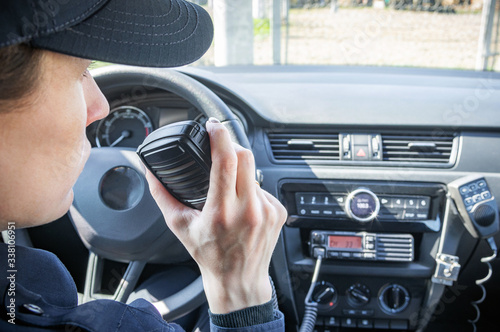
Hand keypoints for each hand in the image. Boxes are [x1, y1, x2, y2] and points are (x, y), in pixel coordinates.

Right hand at [145, 118, 286, 313]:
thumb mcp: (180, 227)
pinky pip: (263, 187)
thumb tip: (150, 172)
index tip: (213, 126)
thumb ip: (163, 196)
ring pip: (254, 172)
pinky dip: (250, 189)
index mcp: (222, 212)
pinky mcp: (278, 212)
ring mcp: (267, 210)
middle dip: (230, 146)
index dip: (219, 136)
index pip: (226, 161)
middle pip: (245, 157)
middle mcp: (249, 210)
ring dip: (240, 172)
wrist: (239, 281)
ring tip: (228, 190)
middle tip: (219, 149)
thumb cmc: (210, 257)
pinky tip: (242, 205)